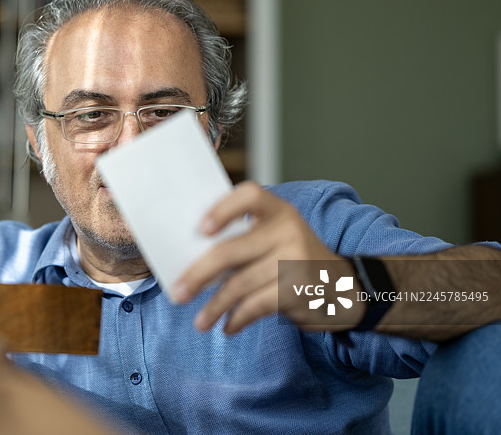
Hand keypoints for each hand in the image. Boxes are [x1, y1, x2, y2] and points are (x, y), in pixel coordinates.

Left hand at [172, 181, 362, 333]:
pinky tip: (227, 327)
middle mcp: (287, 230)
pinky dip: (236, 319)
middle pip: (230, 251)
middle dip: (198, 275)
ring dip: (214, 307)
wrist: (345, 287)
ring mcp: (295, 260)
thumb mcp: (277, 237)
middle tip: (178, 293)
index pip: (250, 195)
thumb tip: (190, 258)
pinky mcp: (298, 290)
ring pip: (239, 285)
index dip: (223, 209)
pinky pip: (255, 306)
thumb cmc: (294, 258)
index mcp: (278, 210)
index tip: (200, 229)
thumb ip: (244, 238)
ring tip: (200, 322)